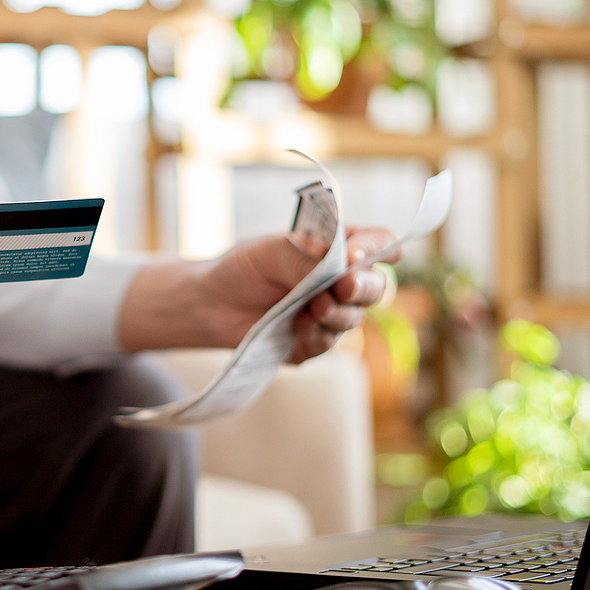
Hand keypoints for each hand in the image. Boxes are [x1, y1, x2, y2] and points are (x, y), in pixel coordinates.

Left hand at [119, 227, 397, 361]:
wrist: (210, 304)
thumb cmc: (242, 267)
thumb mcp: (270, 250)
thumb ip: (306, 253)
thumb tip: (339, 261)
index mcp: (338, 249)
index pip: (379, 244)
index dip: (377, 249)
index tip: (355, 257)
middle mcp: (341, 282)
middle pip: (376, 287)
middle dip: (363, 288)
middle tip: (342, 288)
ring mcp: (329, 315)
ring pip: (354, 319)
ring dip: (336, 314)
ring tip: (310, 309)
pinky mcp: (312, 343)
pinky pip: (328, 345)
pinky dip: (316, 337)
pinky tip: (297, 329)